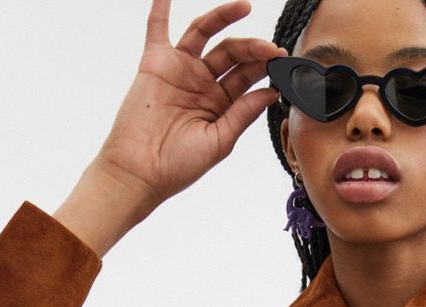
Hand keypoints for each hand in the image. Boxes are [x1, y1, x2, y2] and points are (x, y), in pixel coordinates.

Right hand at [93, 0, 286, 210]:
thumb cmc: (180, 164)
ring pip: (206, 34)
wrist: (142, 170)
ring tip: (244, 6)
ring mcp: (180, 71)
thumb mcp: (221, 140)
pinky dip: (161, 8)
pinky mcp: (155, 63)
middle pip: (232, 55)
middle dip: (253, 49)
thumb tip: (271, 92)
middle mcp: (203, 84)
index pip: (248, 78)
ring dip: (224, 18)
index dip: (265, 69)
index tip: (283, 64)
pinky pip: (158, 29)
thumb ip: (243, 114)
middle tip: (271, 49)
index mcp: (222, 105)